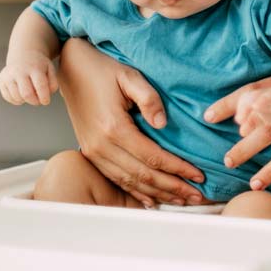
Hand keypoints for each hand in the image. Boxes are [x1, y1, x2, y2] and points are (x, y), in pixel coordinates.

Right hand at [0, 53, 57, 105]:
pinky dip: (16, 100)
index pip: (40, 86)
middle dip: (34, 101)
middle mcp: (19, 70)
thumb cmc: (39, 66)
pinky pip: (8, 97)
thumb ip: (52, 83)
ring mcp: (8, 75)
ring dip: (25, 101)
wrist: (24, 54)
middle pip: (27, 94)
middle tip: (38, 101)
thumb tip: (46, 95)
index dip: (44, 97)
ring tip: (30, 95)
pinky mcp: (1, 80)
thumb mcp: (50, 70)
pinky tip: (21, 94)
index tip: (46, 101)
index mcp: (34, 68)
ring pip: (17, 97)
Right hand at [56, 37, 206, 207]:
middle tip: (197, 197)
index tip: (198, 175)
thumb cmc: (103, 70)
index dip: (178, 169)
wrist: (72, 69)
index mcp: (113, 128)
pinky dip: (135, 192)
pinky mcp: (90, 153)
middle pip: (143, 175)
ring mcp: (93, 152)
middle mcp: (101, 146)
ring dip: (157, 194)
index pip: (153, 157)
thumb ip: (149, 98)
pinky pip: (115, 179)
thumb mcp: (130, 76)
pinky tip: (151, 200)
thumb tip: (162, 124)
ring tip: (180, 201)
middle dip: (173, 188)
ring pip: (130, 181)